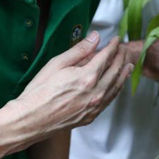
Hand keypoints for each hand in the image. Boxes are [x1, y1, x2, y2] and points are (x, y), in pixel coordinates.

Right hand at [10, 32, 132, 139]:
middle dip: (120, 58)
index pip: (106, 57)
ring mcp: (95, 107)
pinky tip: (117, 85)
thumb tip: (95, 37)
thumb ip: (79, 50)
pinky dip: (116, 89)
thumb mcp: (56, 64)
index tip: (116, 39)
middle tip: (123, 49)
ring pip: (116, 87)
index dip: (113, 46)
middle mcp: (95, 93)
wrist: (30, 120)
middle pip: (115, 71)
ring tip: (128, 65)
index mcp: (87, 77)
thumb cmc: (39, 92)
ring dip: (123, 74)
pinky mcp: (91, 116)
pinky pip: (109, 100)